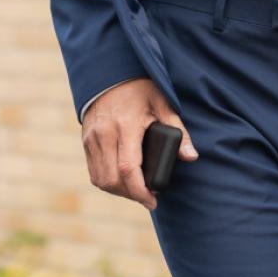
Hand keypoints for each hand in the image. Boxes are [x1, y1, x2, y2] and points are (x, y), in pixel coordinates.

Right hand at [81, 77, 197, 210]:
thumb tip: (191, 156)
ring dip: (118, 191)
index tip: (152, 201)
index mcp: (125, 125)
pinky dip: (107, 182)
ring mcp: (92, 137)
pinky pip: (93, 172)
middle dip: (131, 195)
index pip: (128, 168)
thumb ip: (178, 131)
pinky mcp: (85, 140)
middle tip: (147, 196)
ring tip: (135, 189)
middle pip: (112, 179)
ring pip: (101, 179)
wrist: (110, 75)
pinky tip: (122, 179)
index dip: (140, 191)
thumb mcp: (163, 104)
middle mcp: (104, 133)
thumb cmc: (140, 90)